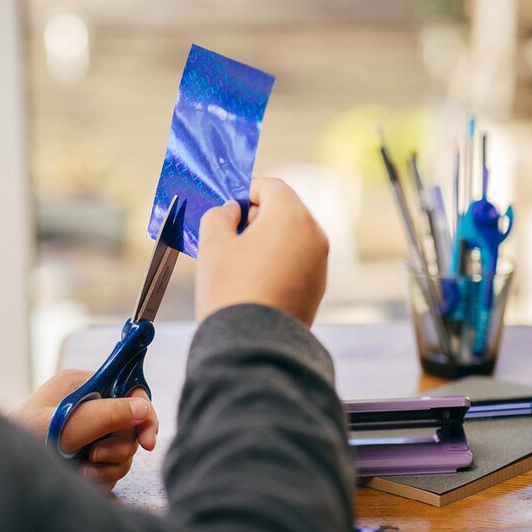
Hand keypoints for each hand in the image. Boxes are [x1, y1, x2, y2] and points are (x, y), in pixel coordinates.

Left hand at [10, 370, 158, 490]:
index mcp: (81, 385)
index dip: (143, 413)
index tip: (148, 440)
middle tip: (96, 457)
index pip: (128, 390)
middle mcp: (88, 405)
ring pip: (124, 450)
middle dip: (119, 447)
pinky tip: (81, 477)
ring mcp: (88, 431)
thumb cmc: (22, 442)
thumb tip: (142, 408)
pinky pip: (111, 467)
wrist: (0, 475)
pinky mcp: (86, 455)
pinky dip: (101, 476)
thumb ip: (105, 415)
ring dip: (109, 465)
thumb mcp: (65, 426)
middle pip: (130, 425)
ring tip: (83, 470)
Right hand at [196, 176, 328, 325]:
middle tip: (230, 238)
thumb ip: (218, 216)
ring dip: (267, 242)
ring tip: (240, 265)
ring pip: (291, 238)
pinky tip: (255, 283)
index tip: (229, 209)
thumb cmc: (231, 291)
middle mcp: (314, 235)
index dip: (246, 192)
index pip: (271, 186)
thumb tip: (231, 211)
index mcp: (291, 217)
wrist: (253, 345)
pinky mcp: (318, 288)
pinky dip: (278, 263)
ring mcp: (319, 264)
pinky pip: (297, 262)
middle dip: (257, 218)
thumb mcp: (212, 245)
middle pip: (285, 210)